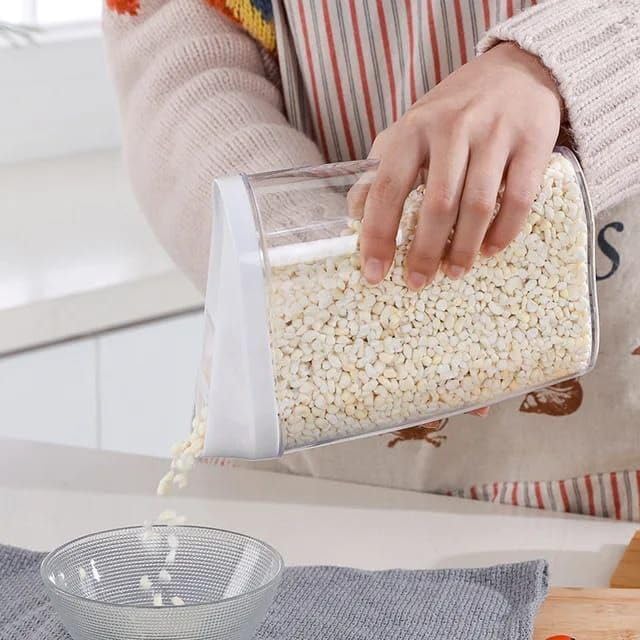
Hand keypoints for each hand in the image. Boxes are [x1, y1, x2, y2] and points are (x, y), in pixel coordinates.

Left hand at [359, 41, 563, 289]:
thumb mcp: (409, 130)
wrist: (518, 69)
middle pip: (437, 205)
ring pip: (478, 206)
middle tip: (418, 282)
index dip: (378, 235)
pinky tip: (490, 250)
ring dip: (464, 248)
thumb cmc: (454, 110)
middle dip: (425, 252)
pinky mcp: (533, 143)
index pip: (388, 188)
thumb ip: (381, 169)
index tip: (375, 271)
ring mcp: (495, 134)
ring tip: (455, 272)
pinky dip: (503, 232)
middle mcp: (452, 128)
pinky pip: (519, 199)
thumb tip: (354, 216)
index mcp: (413, 128)